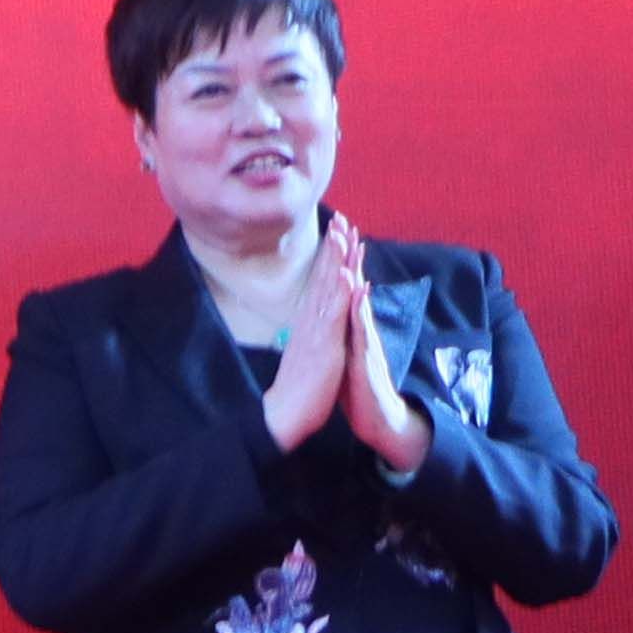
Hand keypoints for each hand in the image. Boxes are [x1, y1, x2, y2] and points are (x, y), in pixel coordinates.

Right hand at [261, 227, 362, 451]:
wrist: (286, 413)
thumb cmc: (299, 387)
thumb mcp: (308, 352)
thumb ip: (311, 332)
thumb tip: (312, 319)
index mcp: (310, 321)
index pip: (322, 281)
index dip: (330, 256)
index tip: (336, 232)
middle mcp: (312, 320)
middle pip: (324, 276)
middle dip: (334, 247)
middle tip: (341, 218)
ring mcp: (317, 330)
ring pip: (328, 288)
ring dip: (336, 260)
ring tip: (342, 234)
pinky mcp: (324, 344)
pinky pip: (333, 314)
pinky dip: (340, 292)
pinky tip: (345, 274)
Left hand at [328, 218, 428, 473]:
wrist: (377, 419)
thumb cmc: (359, 387)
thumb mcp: (347, 352)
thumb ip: (346, 330)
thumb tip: (341, 311)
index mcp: (350, 327)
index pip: (345, 287)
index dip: (341, 259)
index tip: (336, 230)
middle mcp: (359, 329)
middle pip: (355, 285)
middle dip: (350, 254)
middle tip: (346, 222)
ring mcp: (364, 341)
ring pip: (359, 301)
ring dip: (356, 273)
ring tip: (352, 245)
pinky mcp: (366, 359)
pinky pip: (361, 331)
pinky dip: (359, 310)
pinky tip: (358, 291)